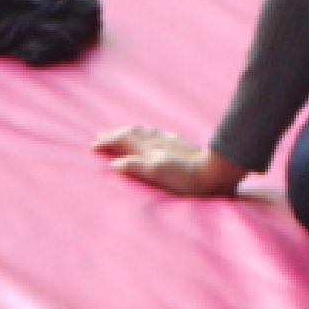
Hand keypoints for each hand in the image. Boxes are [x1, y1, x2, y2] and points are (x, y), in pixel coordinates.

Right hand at [93, 126, 248, 198]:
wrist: (215, 170)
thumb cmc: (186, 177)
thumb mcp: (158, 173)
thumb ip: (135, 166)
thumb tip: (114, 163)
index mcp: (149, 149)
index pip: (123, 140)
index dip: (108, 142)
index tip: (93, 145)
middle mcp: (157, 141)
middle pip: (132, 132)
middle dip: (115, 134)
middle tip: (101, 135)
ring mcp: (170, 140)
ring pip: (145, 131)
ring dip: (130, 131)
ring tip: (122, 132)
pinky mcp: (180, 143)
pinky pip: (157, 134)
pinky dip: (146, 133)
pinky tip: (152, 135)